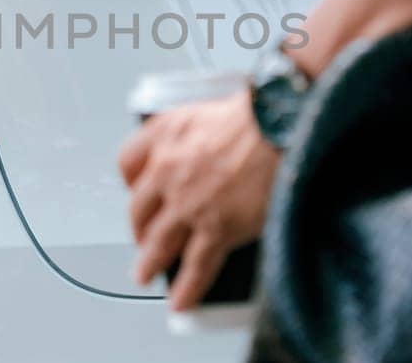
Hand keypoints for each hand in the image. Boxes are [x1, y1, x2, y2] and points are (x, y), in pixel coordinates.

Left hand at [118, 89, 279, 310]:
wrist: (282, 123)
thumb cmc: (259, 114)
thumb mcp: (210, 110)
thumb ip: (193, 135)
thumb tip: (200, 153)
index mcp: (165, 134)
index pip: (128, 163)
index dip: (131, 183)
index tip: (136, 192)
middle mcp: (168, 169)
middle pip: (139, 209)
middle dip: (139, 228)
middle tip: (142, 239)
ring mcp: (189, 202)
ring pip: (159, 242)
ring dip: (149, 263)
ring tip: (145, 274)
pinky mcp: (216, 227)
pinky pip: (195, 265)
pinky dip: (187, 288)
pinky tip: (181, 301)